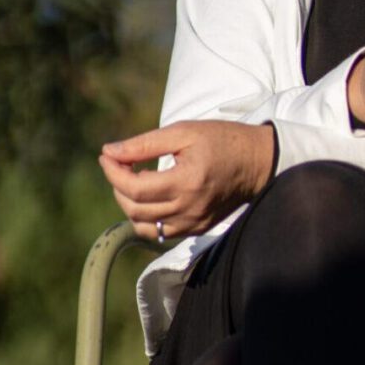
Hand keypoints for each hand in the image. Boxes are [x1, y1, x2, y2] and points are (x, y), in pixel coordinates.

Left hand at [99, 120, 275, 240]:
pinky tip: (150, 195)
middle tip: (119, 165)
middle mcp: (189, 208)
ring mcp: (194, 223)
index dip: (113, 172)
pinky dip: (147, 216)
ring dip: (129, 204)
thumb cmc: (222, 140)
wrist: (257, 163)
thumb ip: (145, 144)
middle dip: (117, 186)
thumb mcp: (184, 132)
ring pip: (144, 226)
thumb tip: (110, 151)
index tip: (107, 155)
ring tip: (134, 181)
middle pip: (135, 209)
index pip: (134, 188)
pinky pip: (161, 232)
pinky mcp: (197, 229)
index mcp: (187, 181)